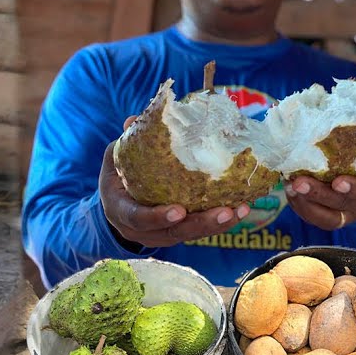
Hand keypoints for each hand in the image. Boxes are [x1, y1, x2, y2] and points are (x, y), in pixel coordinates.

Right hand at [99, 117, 249, 247]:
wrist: (117, 205)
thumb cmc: (117, 178)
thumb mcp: (113, 160)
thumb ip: (124, 145)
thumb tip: (134, 120)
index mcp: (122, 211)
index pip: (137, 218)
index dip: (157, 216)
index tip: (179, 210)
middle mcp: (143, 230)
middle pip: (173, 232)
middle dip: (200, 224)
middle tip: (225, 212)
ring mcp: (162, 235)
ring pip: (191, 234)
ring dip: (218, 225)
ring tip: (241, 210)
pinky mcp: (179, 233)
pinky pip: (200, 231)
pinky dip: (221, 222)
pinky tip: (242, 209)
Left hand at [284, 118, 355, 230]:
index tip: (338, 182)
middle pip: (344, 205)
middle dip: (319, 195)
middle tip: (299, 182)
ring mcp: (351, 210)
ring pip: (327, 218)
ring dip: (305, 203)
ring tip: (289, 185)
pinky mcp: (334, 213)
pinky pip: (315, 216)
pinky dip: (299, 206)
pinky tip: (288, 189)